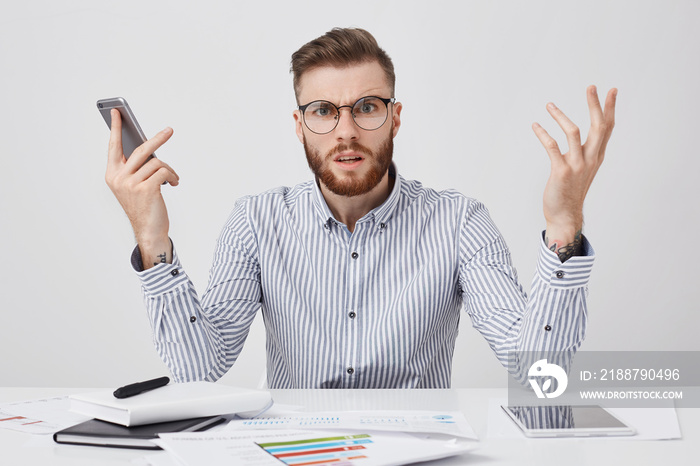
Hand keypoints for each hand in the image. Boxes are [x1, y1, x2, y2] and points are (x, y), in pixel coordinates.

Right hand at [105, 109, 179, 267]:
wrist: (149, 230)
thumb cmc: (143, 206)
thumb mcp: (134, 185)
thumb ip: (136, 167)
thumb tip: (148, 147)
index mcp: (112, 175)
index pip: (113, 146)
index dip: (115, 128)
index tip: (117, 112)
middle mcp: (118, 178)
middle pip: (140, 149)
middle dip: (157, 139)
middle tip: (169, 130)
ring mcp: (131, 184)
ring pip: (156, 162)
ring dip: (169, 169)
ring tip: (173, 178)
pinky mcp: (146, 189)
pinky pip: (164, 171)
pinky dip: (172, 176)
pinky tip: (174, 183)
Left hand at [533, 86, 616, 258]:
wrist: (565, 215)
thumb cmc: (571, 191)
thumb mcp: (583, 169)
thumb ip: (584, 152)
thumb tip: (578, 134)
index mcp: (596, 157)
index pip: (607, 128)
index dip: (610, 109)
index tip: (612, 90)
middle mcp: (590, 159)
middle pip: (598, 126)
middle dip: (595, 105)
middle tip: (592, 86)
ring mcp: (577, 165)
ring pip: (574, 133)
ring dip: (561, 116)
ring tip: (549, 105)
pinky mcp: (561, 171)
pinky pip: (552, 147)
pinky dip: (543, 134)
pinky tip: (535, 126)